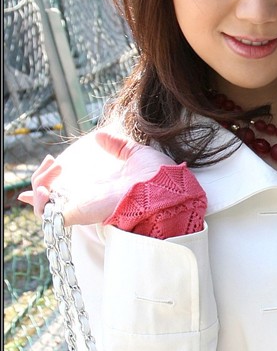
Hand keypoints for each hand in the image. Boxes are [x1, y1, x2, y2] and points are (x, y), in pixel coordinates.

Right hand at [18, 129, 176, 225]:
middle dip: (41, 178)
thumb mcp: (134, 154)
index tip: (46, 167)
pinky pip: (47, 215)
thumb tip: (99, 136)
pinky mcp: (77, 214)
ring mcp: (80, 209)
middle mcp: (87, 201)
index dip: (52, 184)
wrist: (163, 188)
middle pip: (50, 198)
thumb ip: (117, 146)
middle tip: (53, 161)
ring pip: (44, 206)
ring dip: (39, 183)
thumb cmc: (156, 175)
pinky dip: (40, 201)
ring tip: (55, 166)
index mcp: (99, 189)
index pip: (70, 191)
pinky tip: (45, 186)